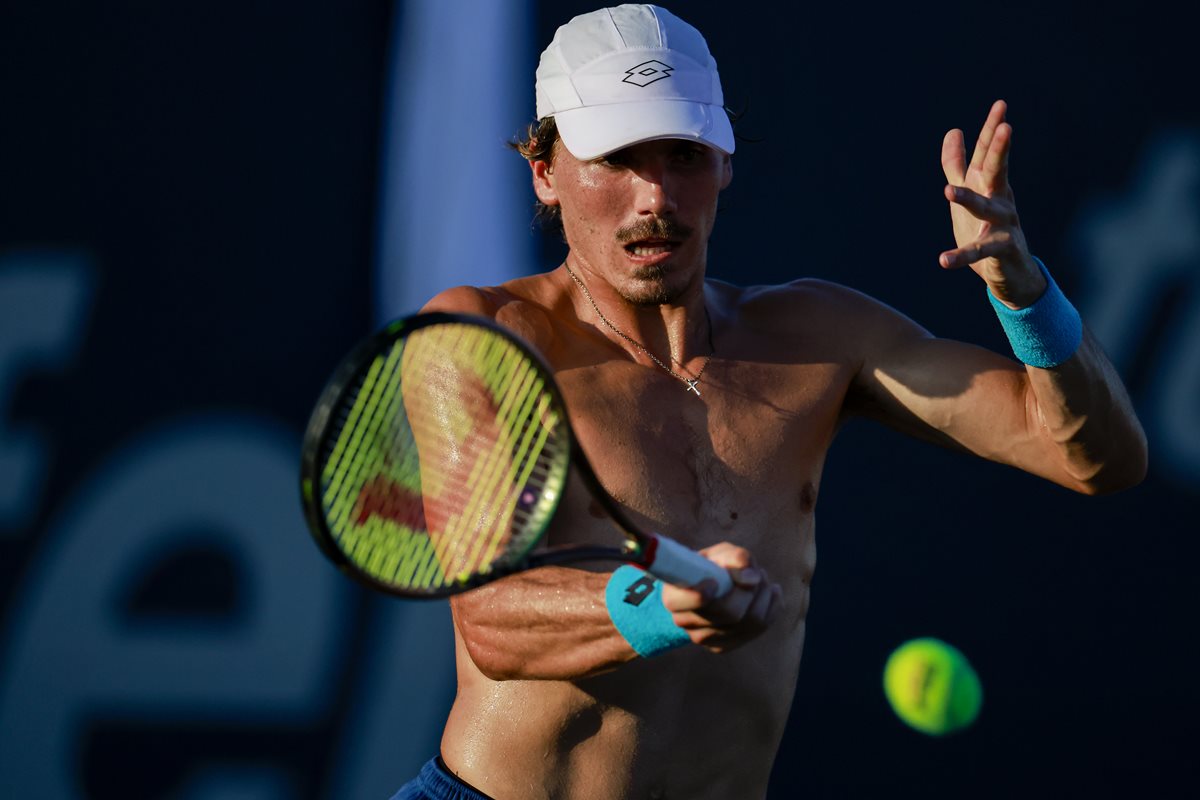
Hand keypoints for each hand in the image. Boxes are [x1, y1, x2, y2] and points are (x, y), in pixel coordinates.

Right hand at [659, 542, 781, 653]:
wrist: (707, 587)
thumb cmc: (711, 566)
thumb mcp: (718, 554)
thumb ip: (733, 557)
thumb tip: (752, 578)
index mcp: (674, 597)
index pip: (689, 603)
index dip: (702, 595)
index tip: (714, 582)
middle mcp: (684, 622)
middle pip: (730, 613)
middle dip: (751, 589)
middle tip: (756, 572)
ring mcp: (704, 639)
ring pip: (751, 621)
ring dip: (764, 595)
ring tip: (761, 579)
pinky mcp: (723, 647)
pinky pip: (761, 628)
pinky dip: (771, 606)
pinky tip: (768, 593)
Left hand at [939, 99, 1045, 307]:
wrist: (1010, 271)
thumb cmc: (986, 227)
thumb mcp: (970, 191)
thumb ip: (958, 163)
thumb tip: (953, 130)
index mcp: (989, 185)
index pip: (990, 153)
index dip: (993, 129)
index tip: (1001, 105)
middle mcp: (999, 200)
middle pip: (997, 170)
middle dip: (1000, 149)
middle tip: (1007, 127)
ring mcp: (1003, 224)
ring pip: (986, 208)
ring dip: (967, 198)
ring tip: (948, 190)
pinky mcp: (1000, 250)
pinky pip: (979, 251)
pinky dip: (961, 256)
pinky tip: (943, 259)